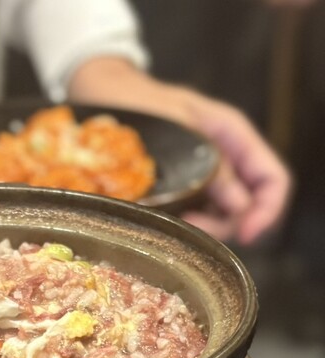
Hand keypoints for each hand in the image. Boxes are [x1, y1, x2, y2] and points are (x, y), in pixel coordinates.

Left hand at [68, 58, 291, 244]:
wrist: (107, 99)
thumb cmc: (142, 103)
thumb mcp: (180, 128)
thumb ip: (212, 165)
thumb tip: (238, 206)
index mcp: (233, 137)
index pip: (272, 179)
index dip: (267, 210)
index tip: (246, 235)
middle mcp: (224, 160)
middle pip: (246, 206)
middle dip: (225, 224)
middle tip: (190, 226)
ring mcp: (202, 177)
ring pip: (220, 216)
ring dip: (204, 228)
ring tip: (174, 222)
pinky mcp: (179, 191)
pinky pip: (195, 215)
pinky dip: (186, 225)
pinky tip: (165, 221)